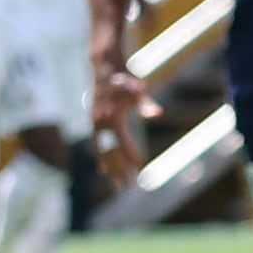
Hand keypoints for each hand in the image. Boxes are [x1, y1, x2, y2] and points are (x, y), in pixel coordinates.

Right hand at [92, 64, 158, 184]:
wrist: (104, 67)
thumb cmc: (125, 78)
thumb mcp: (138, 89)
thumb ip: (147, 104)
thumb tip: (158, 114)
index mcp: (111, 116)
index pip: (122, 141)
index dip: (131, 154)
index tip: (141, 167)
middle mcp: (100, 122)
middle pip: (109, 151)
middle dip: (118, 169)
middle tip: (127, 185)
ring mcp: (95, 123)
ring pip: (101, 150)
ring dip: (109, 167)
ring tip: (116, 184)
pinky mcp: (93, 123)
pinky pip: (96, 145)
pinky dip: (101, 158)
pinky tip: (104, 170)